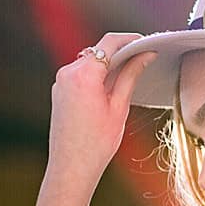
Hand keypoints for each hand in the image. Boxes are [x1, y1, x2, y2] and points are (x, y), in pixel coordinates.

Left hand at [49, 33, 155, 190]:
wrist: (71, 166)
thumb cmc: (95, 143)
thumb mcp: (119, 107)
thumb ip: (130, 76)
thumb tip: (144, 57)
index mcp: (83, 75)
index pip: (109, 43)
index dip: (130, 39)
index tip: (145, 42)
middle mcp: (68, 73)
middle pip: (98, 50)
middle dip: (121, 53)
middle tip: (143, 60)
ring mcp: (61, 81)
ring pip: (90, 61)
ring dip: (109, 65)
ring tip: (128, 77)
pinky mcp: (60, 90)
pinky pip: (81, 73)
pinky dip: (97, 75)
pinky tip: (111, 88)